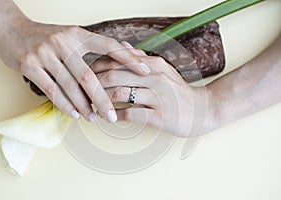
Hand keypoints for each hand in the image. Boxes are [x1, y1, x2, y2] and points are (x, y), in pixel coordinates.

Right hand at [0, 0, 149, 121]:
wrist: (10, 28)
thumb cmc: (46, 36)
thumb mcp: (70, 35)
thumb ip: (91, 47)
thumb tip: (120, 57)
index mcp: (78, 34)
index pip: (109, 45)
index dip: (128, 59)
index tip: (145, 71)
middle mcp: (63, 42)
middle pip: (89, 76)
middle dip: (103, 99)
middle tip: (113, 116)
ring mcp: (45, 53)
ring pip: (70, 86)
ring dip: (83, 106)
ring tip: (93, 118)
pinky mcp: (29, 65)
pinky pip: (51, 90)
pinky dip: (64, 104)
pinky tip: (74, 114)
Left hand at [91, 42, 210, 135]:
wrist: (202, 110)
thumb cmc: (177, 91)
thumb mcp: (162, 70)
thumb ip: (141, 59)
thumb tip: (122, 46)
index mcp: (152, 64)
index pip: (116, 60)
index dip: (95, 67)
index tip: (83, 74)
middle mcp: (154, 77)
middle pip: (114, 75)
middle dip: (93, 84)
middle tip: (81, 91)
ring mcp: (157, 96)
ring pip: (120, 93)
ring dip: (101, 100)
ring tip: (91, 104)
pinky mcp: (159, 116)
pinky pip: (131, 114)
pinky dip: (115, 116)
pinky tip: (108, 118)